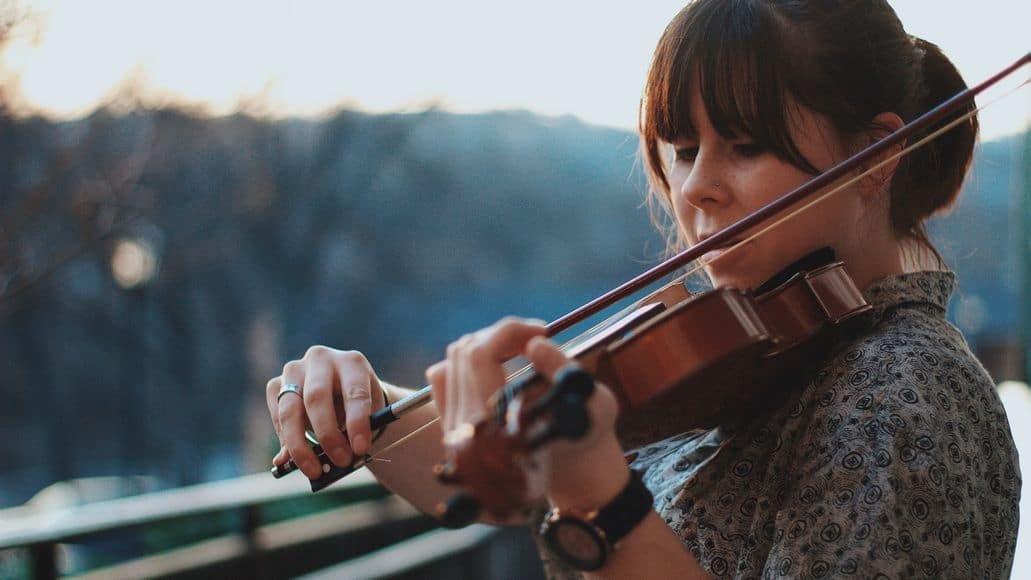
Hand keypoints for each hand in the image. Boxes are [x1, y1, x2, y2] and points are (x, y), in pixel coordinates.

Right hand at [265, 346, 385, 479]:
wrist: (342, 395)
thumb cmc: (359, 408)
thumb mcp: (366, 417)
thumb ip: (350, 436)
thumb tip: (322, 464)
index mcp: (352, 362)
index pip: (354, 392)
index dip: (358, 422)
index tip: (361, 449)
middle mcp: (321, 359)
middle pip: (316, 398)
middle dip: (328, 435)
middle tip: (340, 462)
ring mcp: (295, 369)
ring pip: (290, 409)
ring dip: (300, 444)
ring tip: (314, 470)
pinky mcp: (276, 383)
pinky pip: (276, 414)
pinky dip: (285, 439)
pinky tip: (294, 457)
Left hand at [425, 317, 622, 499]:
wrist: (562, 479)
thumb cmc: (582, 444)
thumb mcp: (590, 407)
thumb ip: (560, 370)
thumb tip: (535, 343)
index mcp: (492, 425)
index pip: (481, 354)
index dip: (511, 331)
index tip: (543, 331)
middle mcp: (462, 426)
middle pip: (465, 352)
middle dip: (501, 334)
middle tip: (534, 337)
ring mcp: (452, 428)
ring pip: (452, 361)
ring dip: (486, 344)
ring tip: (518, 347)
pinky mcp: (451, 427)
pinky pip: (444, 379)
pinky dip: (467, 361)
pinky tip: (495, 363)